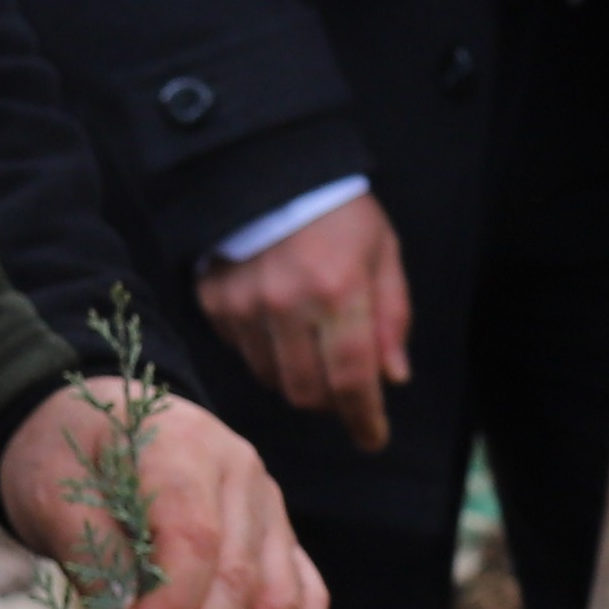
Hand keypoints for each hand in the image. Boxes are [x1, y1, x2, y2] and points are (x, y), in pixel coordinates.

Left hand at [0, 376, 331, 608]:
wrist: (89, 423)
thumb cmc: (65, 457)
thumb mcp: (53, 494)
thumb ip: (93, 555)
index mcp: (184, 447)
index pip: (194, 541)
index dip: (173, 608)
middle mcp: (242, 474)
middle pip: (241, 578)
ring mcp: (268, 506)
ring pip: (280, 595)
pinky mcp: (278, 536)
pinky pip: (305, 592)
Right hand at [197, 193, 410, 455]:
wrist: (269, 168)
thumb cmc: (338, 212)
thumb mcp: (383, 253)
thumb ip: (391, 318)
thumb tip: (392, 378)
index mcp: (339, 291)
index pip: (353, 378)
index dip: (364, 419)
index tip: (373, 440)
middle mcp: (288, 304)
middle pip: (308, 391)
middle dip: (332, 402)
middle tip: (345, 386)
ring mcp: (245, 305)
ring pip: (273, 378)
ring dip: (299, 378)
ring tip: (312, 346)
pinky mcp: (215, 301)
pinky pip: (242, 353)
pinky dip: (266, 352)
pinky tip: (279, 322)